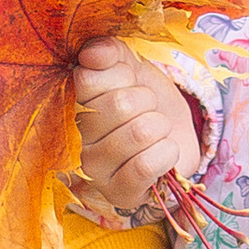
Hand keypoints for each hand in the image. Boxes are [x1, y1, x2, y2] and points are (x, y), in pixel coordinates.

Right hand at [74, 37, 197, 214]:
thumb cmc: (147, 104)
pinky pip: (146, 165)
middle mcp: (74, 141)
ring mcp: (93, 171)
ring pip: (139, 133)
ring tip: (156, 132)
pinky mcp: (119, 195)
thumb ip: (111, 54)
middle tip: (147, 110)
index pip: (87, 79)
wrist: (177, 139)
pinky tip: (164, 152)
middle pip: (119, 105)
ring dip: (160, 127)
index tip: (129, 82)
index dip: (122, 75)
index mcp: (71, 105)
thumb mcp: (131, 69)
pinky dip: (167, 153)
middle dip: (147, 101)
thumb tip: (92, 53)